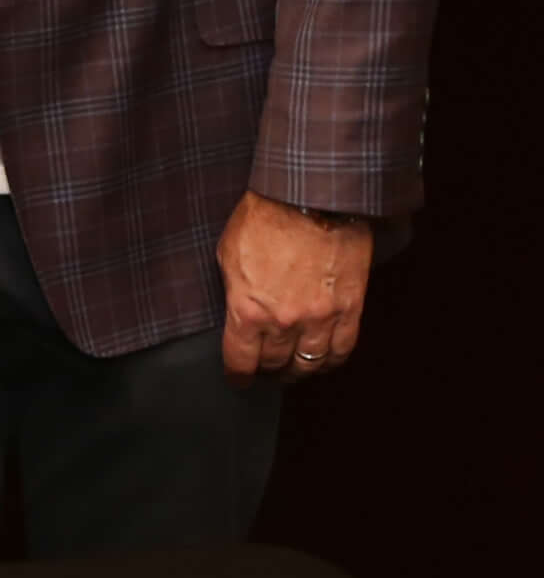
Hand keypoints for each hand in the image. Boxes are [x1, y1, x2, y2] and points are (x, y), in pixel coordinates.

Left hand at [218, 188, 370, 381]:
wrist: (311, 199)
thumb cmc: (264, 219)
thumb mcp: (228, 255)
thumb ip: (233, 290)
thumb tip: (236, 309)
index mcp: (248, 309)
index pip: (240, 360)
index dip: (238, 374)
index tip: (238, 378)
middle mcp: (284, 321)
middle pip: (275, 364)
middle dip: (267, 372)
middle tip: (265, 371)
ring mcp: (320, 317)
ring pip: (309, 363)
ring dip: (298, 371)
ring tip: (292, 370)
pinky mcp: (349, 308)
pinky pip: (343, 349)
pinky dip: (332, 360)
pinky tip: (323, 361)